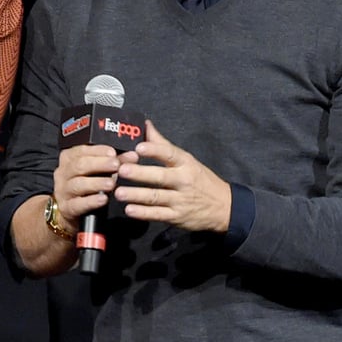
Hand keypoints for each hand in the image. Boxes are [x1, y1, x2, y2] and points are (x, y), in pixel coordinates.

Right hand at [50, 143, 121, 232]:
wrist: (70, 210)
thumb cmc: (86, 186)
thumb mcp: (98, 171)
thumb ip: (114, 162)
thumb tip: (132, 156)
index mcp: (69, 160)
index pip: (81, 150)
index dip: (97, 151)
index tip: (113, 152)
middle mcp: (63, 174)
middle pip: (79, 165)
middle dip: (99, 164)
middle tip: (115, 165)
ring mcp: (63, 191)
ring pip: (78, 184)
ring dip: (96, 183)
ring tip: (111, 183)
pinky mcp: (67, 208)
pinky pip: (77, 204)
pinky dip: (91, 201)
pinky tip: (103, 199)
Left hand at [114, 121, 232, 232]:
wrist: (223, 207)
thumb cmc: (199, 179)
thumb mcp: (186, 160)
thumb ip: (162, 144)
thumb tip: (145, 125)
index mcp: (185, 163)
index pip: (170, 154)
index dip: (155, 150)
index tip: (139, 147)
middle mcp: (183, 180)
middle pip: (160, 176)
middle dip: (140, 173)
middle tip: (122, 170)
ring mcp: (180, 200)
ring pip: (156, 196)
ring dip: (136, 195)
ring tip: (118, 193)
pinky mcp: (176, 216)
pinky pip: (158, 214)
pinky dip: (144, 213)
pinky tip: (130, 209)